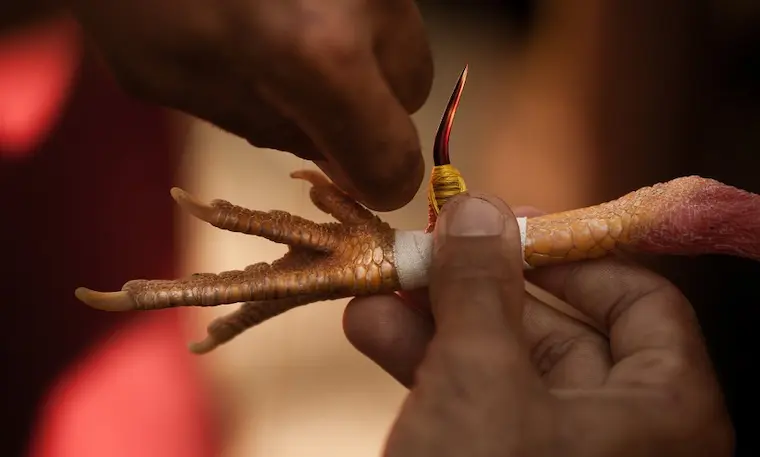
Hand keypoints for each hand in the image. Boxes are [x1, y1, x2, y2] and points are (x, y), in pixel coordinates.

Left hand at [68, 0, 432, 210]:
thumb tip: (338, 159)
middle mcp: (372, 1)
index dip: (374, 182)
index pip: (394, 160)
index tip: (346, 172)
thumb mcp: (179, 81)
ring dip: (362, 55)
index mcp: (321, 54)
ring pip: (402, 38)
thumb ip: (272, 131)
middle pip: (411, 91)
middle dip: (368, 107)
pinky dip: (348, 14)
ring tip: (290, 31)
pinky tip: (294, 1)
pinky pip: (378, 0)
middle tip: (303, 91)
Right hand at [343, 194, 733, 455]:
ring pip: (501, 366)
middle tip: (421, 253)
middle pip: (554, 328)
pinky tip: (372, 330)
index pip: (640, 300)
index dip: (571, 254)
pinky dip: (425, 365)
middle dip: (477, 286)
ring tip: (380, 287)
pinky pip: (472, 403)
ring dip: (436, 321)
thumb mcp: (480, 378)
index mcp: (662, 412)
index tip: (501, 227)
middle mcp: (621, 435)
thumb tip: (480, 206)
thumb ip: (481, 286)